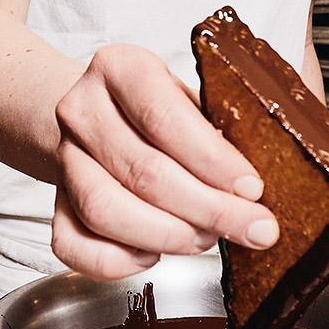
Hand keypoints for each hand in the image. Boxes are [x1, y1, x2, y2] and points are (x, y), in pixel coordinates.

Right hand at [51, 44, 278, 278]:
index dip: (212, 159)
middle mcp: (83, 109)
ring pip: (104, 209)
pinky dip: (116, 260)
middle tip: (252, 228)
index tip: (252, 188)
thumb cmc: (158, 107)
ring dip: (165, 236)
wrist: (96, 110)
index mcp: (120, 68)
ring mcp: (63, 156)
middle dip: (207, 209)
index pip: (164, 117)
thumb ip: (223, 126)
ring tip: (206, 239)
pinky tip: (153, 255)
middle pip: (142, 170)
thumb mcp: (192, 95)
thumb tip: (274, 176)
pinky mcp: (54, 199)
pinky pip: (72, 244)